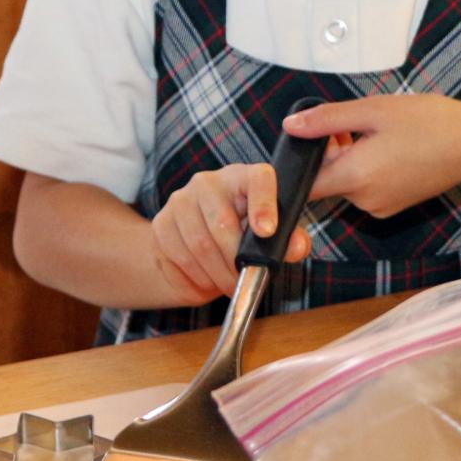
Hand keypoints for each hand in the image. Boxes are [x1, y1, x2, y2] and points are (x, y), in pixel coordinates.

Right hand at [149, 164, 312, 302]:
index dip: (264, 204)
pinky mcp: (162, 222)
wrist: (196, 238)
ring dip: (217, 274)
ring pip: (199, 245)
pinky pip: (179, 257)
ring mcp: (181, 200)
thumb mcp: (271, 234)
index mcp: (244, 177)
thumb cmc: (242, 231)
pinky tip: (207, 279)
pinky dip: (197, 276)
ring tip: (228, 283)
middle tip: (244, 281)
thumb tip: (297, 247)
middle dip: (235, 261)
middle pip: (222, 224)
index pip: (258, 180)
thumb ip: (289, 240)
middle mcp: (210, 182)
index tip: (267, 231)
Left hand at [285, 94, 460, 218]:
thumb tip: (291, 126)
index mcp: (355, 176)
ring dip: (352, 158)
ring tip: (378, 133)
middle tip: (355, 124)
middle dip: (332, 152)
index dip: (301, 162)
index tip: (313, 138)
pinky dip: (369, 169)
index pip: (305, 185)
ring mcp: (380, 207)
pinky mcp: (394, 206)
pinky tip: (390, 148)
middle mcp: (365, 200)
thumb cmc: (430, 123)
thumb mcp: (373, 110)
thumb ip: (326, 120)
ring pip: (348, 182)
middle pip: (327, 180)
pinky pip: (367, 188)